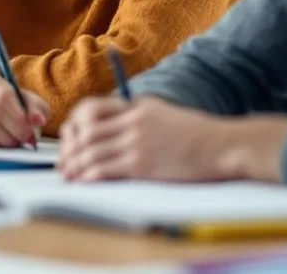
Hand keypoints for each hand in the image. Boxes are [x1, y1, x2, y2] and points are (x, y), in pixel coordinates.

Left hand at [58, 96, 286, 182]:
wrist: (223, 145)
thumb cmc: (200, 135)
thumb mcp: (165, 114)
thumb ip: (140, 117)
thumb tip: (118, 129)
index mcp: (137, 106)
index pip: (91, 108)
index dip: (74, 124)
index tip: (69, 138)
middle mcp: (132, 120)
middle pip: (85, 131)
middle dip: (69, 148)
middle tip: (63, 162)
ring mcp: (136, 141)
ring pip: (90, 150)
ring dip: (74, 164)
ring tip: (68, 175)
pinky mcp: (141, 164)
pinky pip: (103, 169)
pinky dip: (88, 175)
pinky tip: (83, 181)